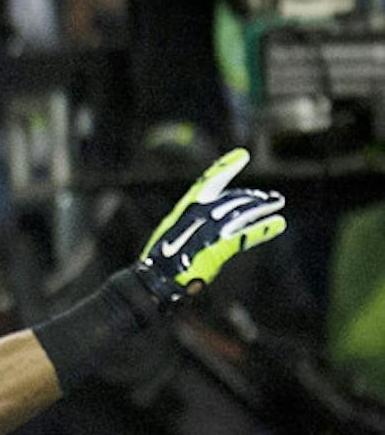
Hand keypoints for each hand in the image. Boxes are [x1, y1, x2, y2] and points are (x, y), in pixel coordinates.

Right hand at [136, 148, 286, 302]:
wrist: (156, 279)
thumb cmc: (162, 261)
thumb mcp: (174, 234)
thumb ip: (192, 224)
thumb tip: (209, 219)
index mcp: (184, 210)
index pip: (208, 182)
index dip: (225, 167)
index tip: (241, 155)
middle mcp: (197, 215)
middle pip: (231, 199)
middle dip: (253, 196)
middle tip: (273, 197)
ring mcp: (207, 231)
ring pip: (241, 213)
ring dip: (262, 207)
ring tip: (278, 204)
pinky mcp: (216, 248)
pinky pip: (244, 235)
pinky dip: (262, 229)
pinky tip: (278, 224)